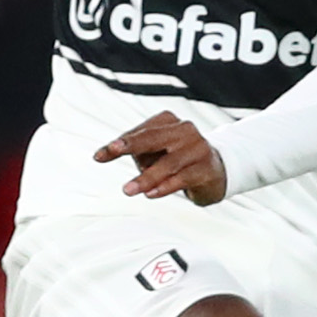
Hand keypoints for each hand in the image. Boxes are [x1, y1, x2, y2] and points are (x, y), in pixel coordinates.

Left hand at [96, 111, 227, 204]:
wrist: (217, 172)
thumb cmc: (178, 160)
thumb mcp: (155, 152)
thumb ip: (135, 151)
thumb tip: (105, 154)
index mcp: (169, 122)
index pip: (140, 132)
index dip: (119, 144)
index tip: (99, 156)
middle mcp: (185, 130)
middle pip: (153, 138)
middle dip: (131, 145)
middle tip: (112, 151)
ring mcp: (198, 149)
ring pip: (168, 163)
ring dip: (146, 177)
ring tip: (128, 190)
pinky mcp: (206, 169)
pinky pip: (183, 178)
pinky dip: (165, 187)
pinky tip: (151, 194)